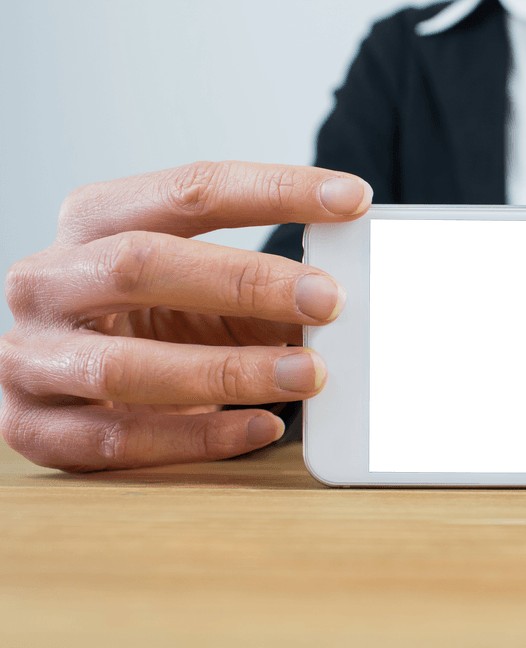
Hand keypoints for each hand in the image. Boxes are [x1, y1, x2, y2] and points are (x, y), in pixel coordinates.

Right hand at [0, 161, 371, 470]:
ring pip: (126, 365)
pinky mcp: (34, 428)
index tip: (351, 199)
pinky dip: (201, 438)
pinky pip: (122, 439)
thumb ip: (271, 292)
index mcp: (94, 220)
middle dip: (246, 282)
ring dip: (230, 371)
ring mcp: (30, 356)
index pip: (190, 190)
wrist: (74, 386)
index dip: (276, 191)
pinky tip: (264, 427)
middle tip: (330, 299)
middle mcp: (48, 279)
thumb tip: (352, 297)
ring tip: (309, 374)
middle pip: (142, 264)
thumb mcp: (209, 295)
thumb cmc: (153, 326)